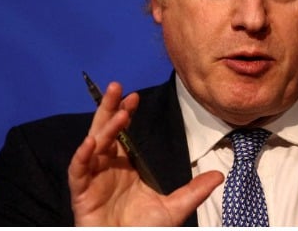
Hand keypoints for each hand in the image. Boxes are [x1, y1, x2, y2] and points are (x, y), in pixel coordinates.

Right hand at [68, 82, 223, 225]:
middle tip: (117, 88)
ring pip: (93, 146)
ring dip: (104, 128)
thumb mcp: (174, 208)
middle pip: (104, 131)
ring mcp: (92, 179)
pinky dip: (82, 156)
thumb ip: (194, 191)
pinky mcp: (81, 194)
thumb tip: (219, 176)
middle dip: (110, 109)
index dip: (125, 114)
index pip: (122, 133)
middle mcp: (107, 168)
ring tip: (119, 113)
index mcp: (125, 167)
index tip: (135, 97)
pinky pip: (78, 171)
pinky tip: (90, 143)